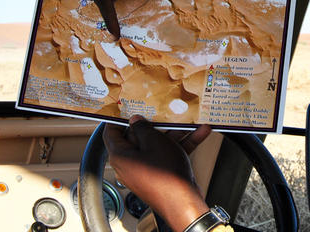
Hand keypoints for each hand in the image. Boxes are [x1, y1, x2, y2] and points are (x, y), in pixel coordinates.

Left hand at [103, 116, 212, 231]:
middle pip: (138, 137)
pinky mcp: (161, 174)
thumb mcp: (154, 142)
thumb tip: (135, 121)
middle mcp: (130, 164)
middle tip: (162, 110)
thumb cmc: (166, 175)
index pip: (111, 133)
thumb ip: (142, 128)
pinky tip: (198, 133)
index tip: (126, 107)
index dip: (117, 118)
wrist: (184, 202)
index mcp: (121, 156)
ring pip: (157, 145)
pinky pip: (167, 154)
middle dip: (154, 123)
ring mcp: (146, 169)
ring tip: (187, 120)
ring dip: (174, 132)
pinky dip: (181, 144)